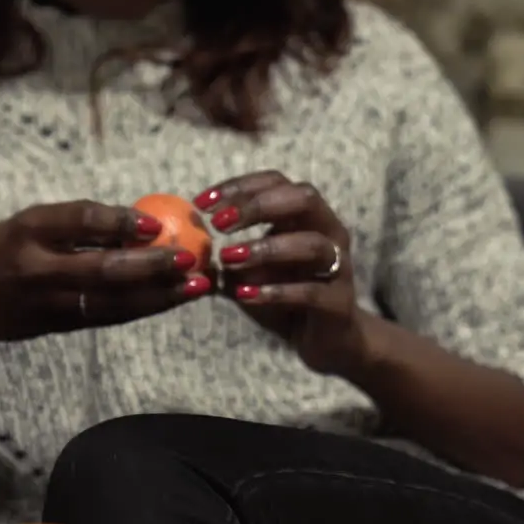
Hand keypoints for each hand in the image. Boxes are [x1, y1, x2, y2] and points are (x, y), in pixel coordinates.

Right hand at [0, 200, 211, 343]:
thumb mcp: (22, 225)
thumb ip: (71, 224)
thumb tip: (134, 221)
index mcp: (26, 230)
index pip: (78, 220)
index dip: (118, 221)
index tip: (154, 222)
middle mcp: (37, 268)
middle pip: (102, 269)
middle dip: (150, 266)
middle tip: (190, 258)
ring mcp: (49, 302)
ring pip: (113, 300)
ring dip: (159, 294)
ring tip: (197, 285)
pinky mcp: (59, 324)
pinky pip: (109, 316)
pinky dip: (143, 308)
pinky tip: (172, 299)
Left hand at [195, 171, 372, 375]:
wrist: (323, 341)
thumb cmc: (281, 296)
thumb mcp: (246, 272)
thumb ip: (222, 254)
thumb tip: (184, 241)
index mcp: (306, 216)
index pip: (276, 182)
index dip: (239, 186)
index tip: (200, 202)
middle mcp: (329, 232)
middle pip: (303, 198)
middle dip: (258, 206)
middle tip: (218, 223)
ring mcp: (339, 266)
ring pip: (310, 244)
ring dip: (265, 248)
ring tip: (228, 258)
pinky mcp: (339, 302)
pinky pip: (311, 291)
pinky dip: (275, 292)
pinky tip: (244, 295)